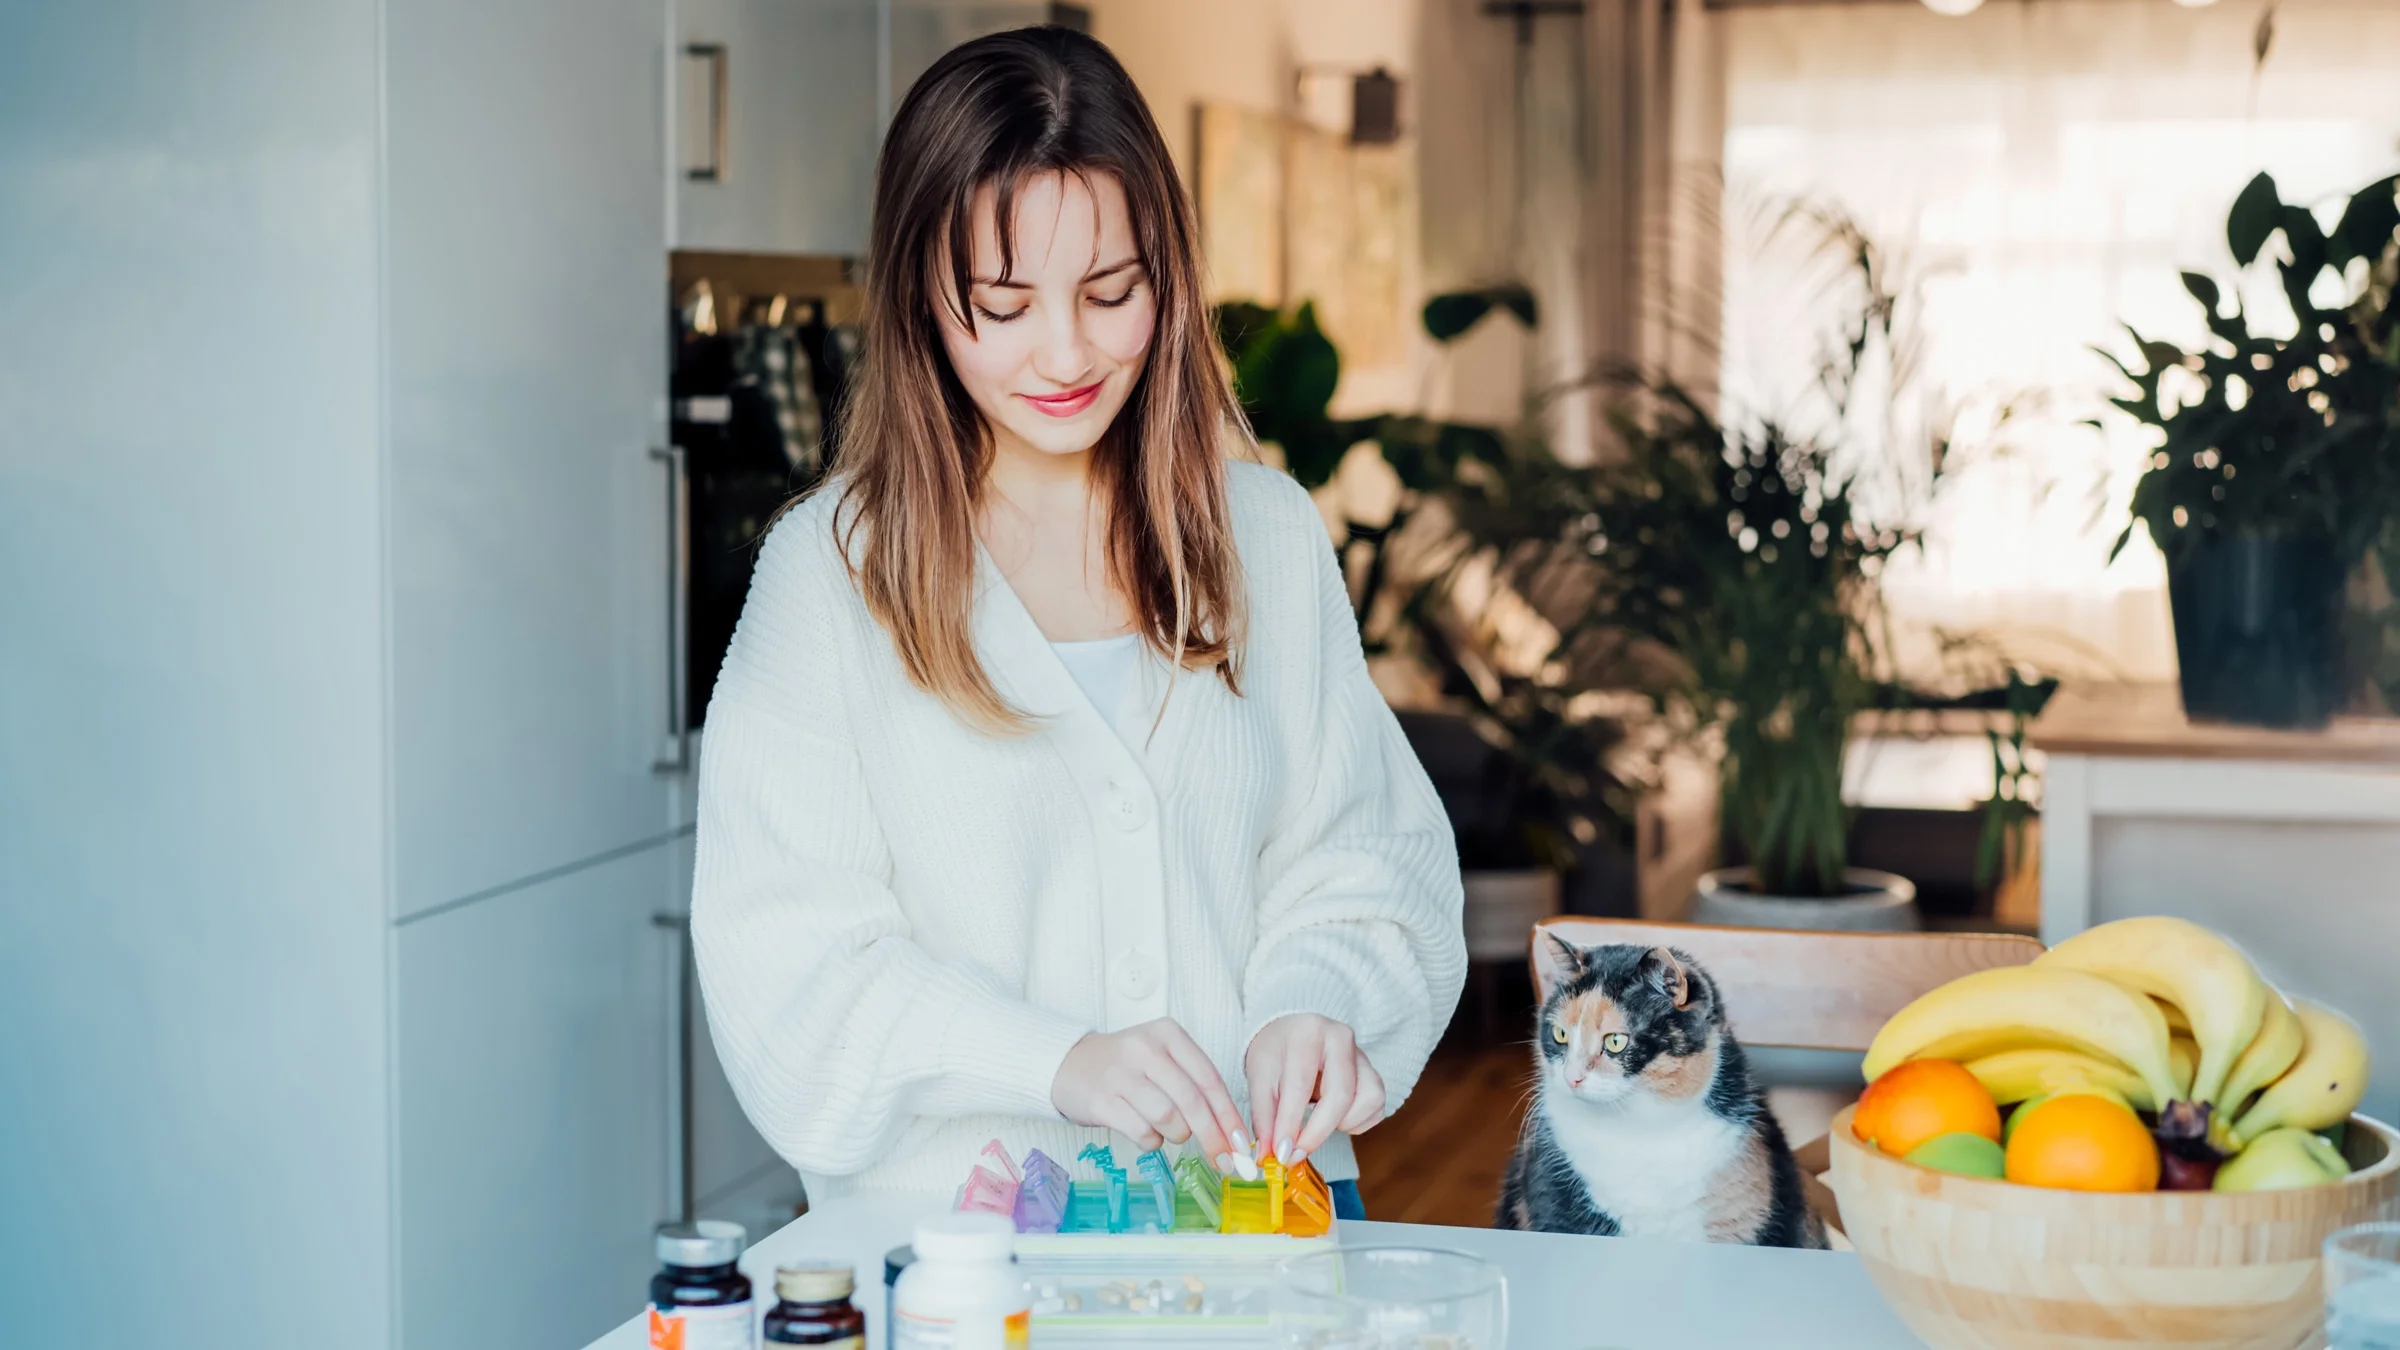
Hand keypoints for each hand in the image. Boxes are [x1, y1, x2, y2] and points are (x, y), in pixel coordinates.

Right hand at [1050, 1019, 1248, 1156]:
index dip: (1229, 1115)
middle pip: (1192, 1102)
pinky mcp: (1101, 1100)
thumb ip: (1194, 1086)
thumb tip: (1232, 1134)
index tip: (1244, 1143)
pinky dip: (1152, 1141)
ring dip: (1176, 1134)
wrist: (1068, 1064)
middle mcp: (1145, 1048)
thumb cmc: (1125, 1066)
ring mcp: (1120, 1074)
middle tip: (1226, 1161)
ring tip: (1169, 1130)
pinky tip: (1146, 1133)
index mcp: (1167, 1034)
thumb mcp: (1161, 1059)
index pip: (1209, 1078)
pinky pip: (1142, 1132)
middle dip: (1213, 1137)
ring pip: (1168, 1118)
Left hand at [1244, 1013, 1385, 1166]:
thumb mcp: (1259, 1079)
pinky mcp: (1375, 1073)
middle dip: (1317, 1133)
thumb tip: (1268, 1156)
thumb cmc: (1275, 1054)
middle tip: (1295, 1155)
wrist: (1292, 1033)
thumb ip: (1265, 1117)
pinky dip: (1355, 1121)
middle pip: (1341, 1095)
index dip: (1291, 1124)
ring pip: (1367, 1101)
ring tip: (1316, 1120)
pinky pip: (1376, 1107)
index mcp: (1308, 1033)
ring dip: (1341, 1123)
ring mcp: (1363, 1055)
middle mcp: (1341, 1038)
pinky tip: (1333, 1116)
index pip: (1301, 1085)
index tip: (1281, 1153)